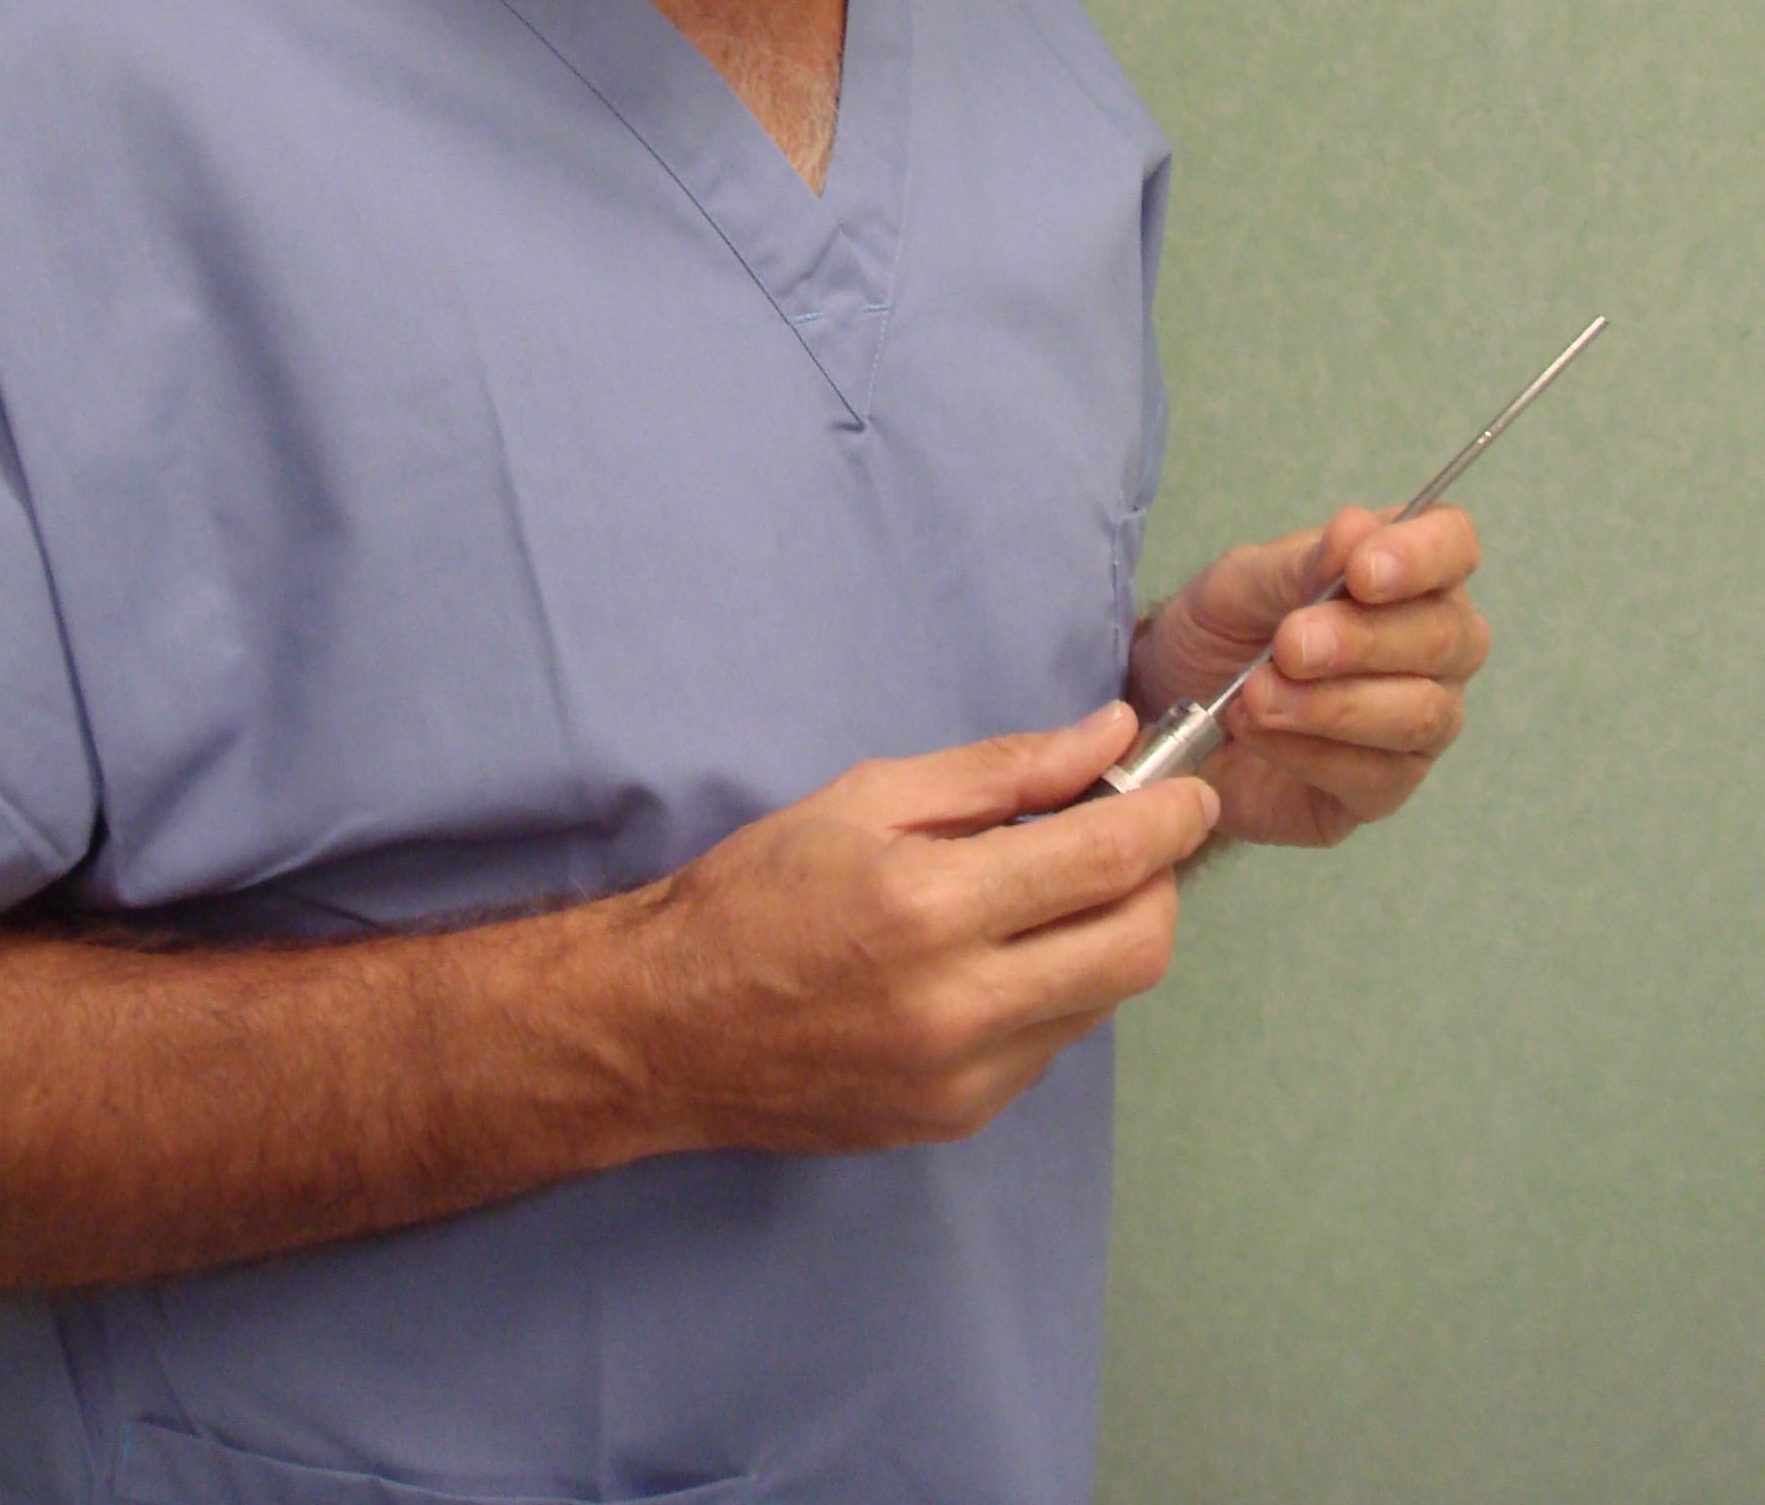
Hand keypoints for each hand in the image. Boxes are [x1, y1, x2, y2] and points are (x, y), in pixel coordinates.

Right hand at [637, 705, 1217, 1153]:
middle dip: (1159, 882)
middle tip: (1136, 837)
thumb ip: (1001, 771)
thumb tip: (1107, 739)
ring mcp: (966, 1077)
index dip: (1169, 818)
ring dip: (1108, 934)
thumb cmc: (755, 893)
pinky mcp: (961, 1120)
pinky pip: (1053, 1043)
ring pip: (1105, 1000)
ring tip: (1053, 889)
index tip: (1193, 790)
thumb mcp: (867, 798)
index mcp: (930, 906)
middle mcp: (960, 1004)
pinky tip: (1001, 955)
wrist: (667, 1028)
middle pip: (1138, 947)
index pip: (1104, 859)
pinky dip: (1056, 987)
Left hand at [1128, 506, 1490, 849]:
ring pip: (1422, 713)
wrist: (1174, 710)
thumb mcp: (1239, 585)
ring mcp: (1421, 722)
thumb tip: (1356, 529)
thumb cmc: (1222, 633)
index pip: (1453, 544)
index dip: (1422, 555)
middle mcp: (1434, 646)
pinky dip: (1309, 751)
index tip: (1362, 571)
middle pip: (1447, 637)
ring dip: (1332, 703)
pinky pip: (1377, 774)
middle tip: (1288, 645)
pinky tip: (1259, 732)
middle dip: (1361, 640)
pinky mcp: (1386, 788)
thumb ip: (1299, 563)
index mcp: (1406, 573)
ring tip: (1257, 695)